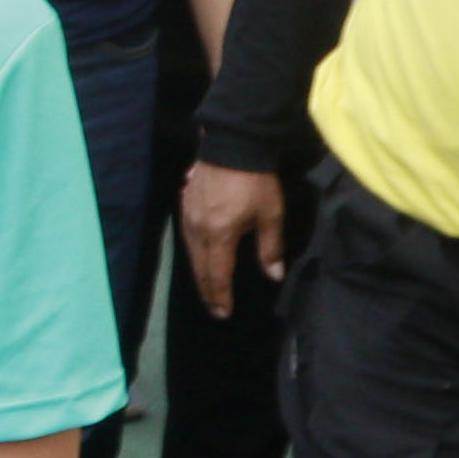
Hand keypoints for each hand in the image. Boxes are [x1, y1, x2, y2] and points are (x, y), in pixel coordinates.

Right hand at [178, 162, 283, 312]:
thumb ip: (270, 248)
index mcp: (220, 235)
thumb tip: (273, 276)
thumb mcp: (270, 214)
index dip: (220, 296)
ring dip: (199, 273)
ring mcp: (188, 216)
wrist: (231, 144)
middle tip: (213, 308)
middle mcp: (198, 230)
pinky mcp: (185, 204)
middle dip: (207, 290)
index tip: (223, 313)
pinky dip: (194, 253)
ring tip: (207, 286)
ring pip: (191, 253)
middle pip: (200, 268)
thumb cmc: (255, 180)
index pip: (218, 274)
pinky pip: (187, 237)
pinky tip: (200, 255)